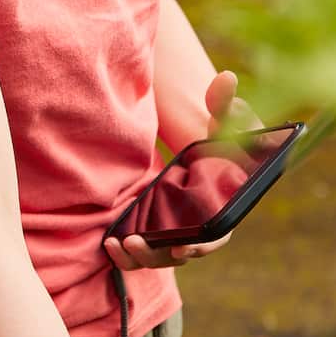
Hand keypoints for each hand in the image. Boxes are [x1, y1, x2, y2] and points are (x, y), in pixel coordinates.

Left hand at [104, 72, 257, 273]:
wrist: (195, 147)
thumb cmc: (219, 135)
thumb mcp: (222, 118)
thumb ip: (224, 104)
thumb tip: (226, 78)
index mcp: (223, 208)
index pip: (217, 236)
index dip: (203, 245)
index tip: (182, 245)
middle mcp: (199, 227)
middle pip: (182, 253)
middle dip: (160, 254)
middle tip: (137, 243)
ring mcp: (176, 231)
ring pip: (159, 257)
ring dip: (141, 257)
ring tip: (119, 244)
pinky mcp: (154, 230)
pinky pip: (141, 252)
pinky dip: (126, 254)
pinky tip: (109, 242)